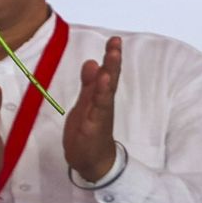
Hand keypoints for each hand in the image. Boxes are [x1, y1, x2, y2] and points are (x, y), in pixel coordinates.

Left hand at [63, 37, 121, 181]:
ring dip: (110, 73)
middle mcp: (104, 104)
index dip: (111, 57)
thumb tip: (92, 62)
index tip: (114, 40)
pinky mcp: (94, 126)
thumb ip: (89, 84)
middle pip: (111, 79)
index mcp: (101, 97)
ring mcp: (100, 114)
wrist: (91, 162)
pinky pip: (98, 108)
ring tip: (112, 56)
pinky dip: (101, 94)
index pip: (108, 73)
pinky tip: (104, 82)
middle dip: (113, 60)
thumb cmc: (89, 133)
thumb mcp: (85, 104)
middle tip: (116, 42)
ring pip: (106, 91)